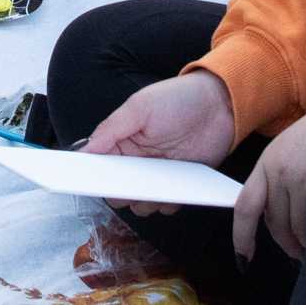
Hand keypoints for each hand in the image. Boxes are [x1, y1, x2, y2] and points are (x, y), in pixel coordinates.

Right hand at [82, 72, 235, 216]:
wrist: (221, 105)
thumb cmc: (177, 99)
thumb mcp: (139, 107)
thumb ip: (110, 128)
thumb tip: (84, 149)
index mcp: (121, 141)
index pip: (99, 165)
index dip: (94, 176)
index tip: (93, 182)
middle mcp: (136, 161)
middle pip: (117, 191)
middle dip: (121, 193)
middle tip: (131, 185)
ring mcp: (158, 176)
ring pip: (140, 203)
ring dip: (144, 202)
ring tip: (155, 188)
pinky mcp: (179, 186)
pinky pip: (166, 206)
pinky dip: (167, 204)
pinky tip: (175, 191)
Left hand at [231, 76, 305, 264]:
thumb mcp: (300, 149)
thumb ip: (286, 177)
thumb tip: (283, 217)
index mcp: (269, 160)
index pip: (245, 205)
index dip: (241, 235)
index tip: (244, 257)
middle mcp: (278, 168)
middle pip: (273, 223)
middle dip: (285, 245)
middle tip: (300, 254)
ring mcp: (298, 176)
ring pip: (294, 228)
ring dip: (305, 243)